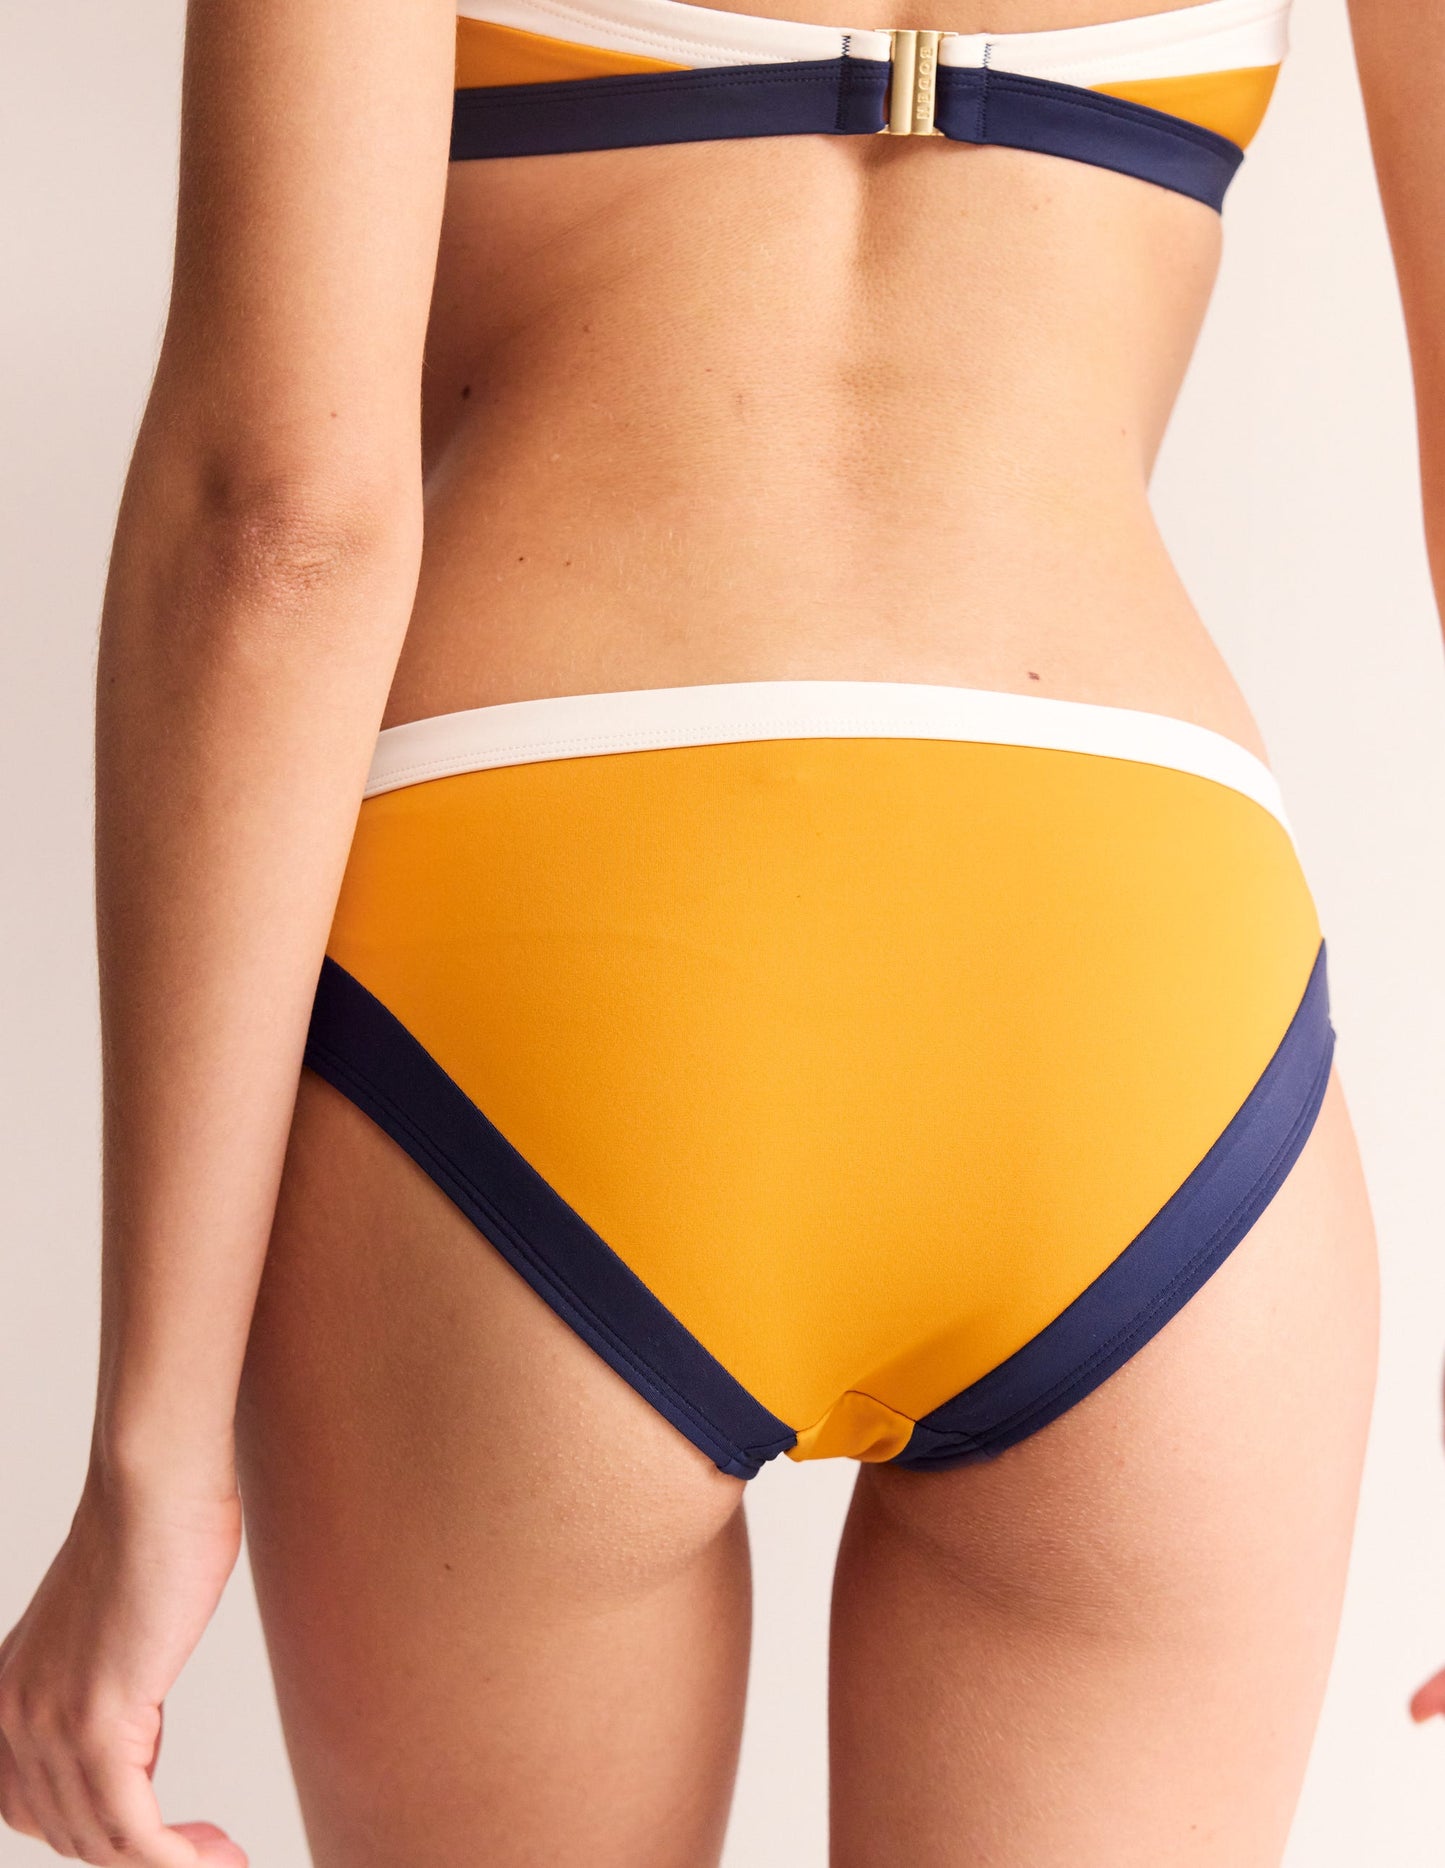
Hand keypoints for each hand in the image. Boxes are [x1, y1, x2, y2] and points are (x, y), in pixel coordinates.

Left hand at [0, 1467, 246, 1864]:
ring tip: (223, 1856)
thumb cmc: (154, 1530)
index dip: (105, 1838)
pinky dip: (176, 1860)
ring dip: (171, 1863)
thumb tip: (135, 1728)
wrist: (155, 1483)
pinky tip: (216, 1858)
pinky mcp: (97, 1723)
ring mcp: (48, 1723)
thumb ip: (104, 1680)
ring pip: (103, 1841)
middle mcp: (9, 1718)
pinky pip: (132, 1831)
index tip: (173, 1841)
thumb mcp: (111, 1625)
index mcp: (6, 1697)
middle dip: (143, 1857)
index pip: (39, 1810)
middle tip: (211, 1853)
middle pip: (72, 1833)